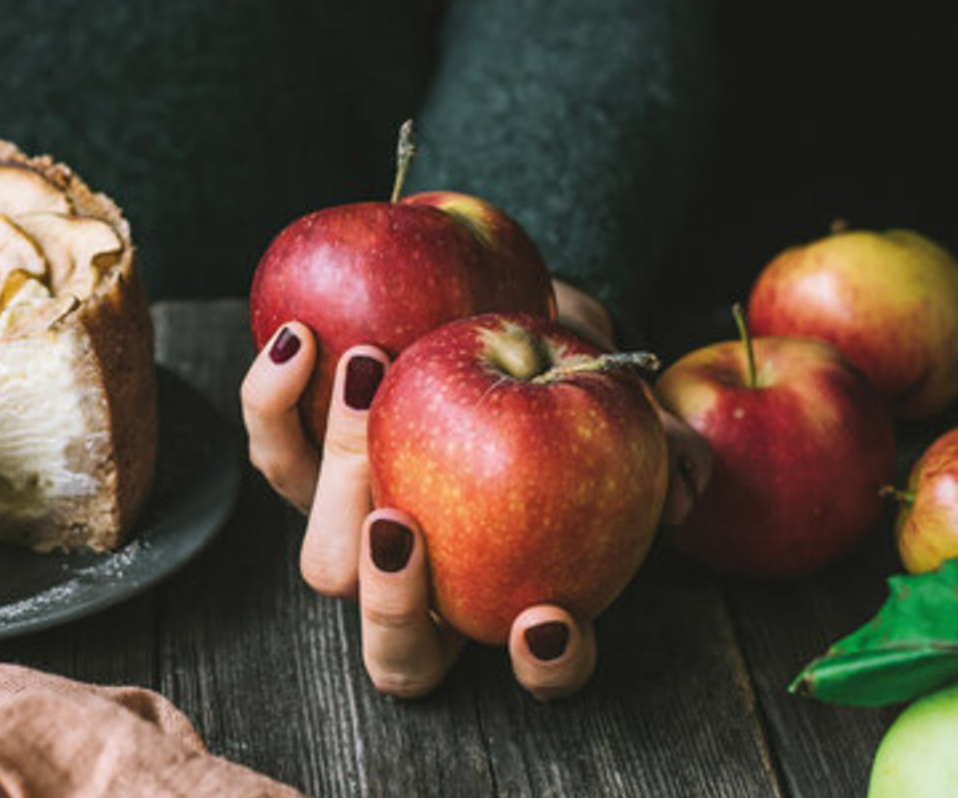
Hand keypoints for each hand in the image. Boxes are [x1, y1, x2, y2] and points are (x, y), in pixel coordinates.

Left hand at [241, 281, 709, 699]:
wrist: (494, 293)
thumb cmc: (566, 354)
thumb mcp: (618, 382)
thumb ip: (658, 429)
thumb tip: (684, 481)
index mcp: (520, 584)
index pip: (537, 665)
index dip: (548, 663)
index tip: (548, 615)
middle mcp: (433, 583)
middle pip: (400, 648)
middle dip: (395, 603)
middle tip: (400, 520)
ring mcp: (360, 530)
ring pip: (326, 567)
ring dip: (340, 493)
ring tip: (367, 394)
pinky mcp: (305, 462)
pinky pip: (277, 451)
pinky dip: (273, 402)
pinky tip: (301, 339)